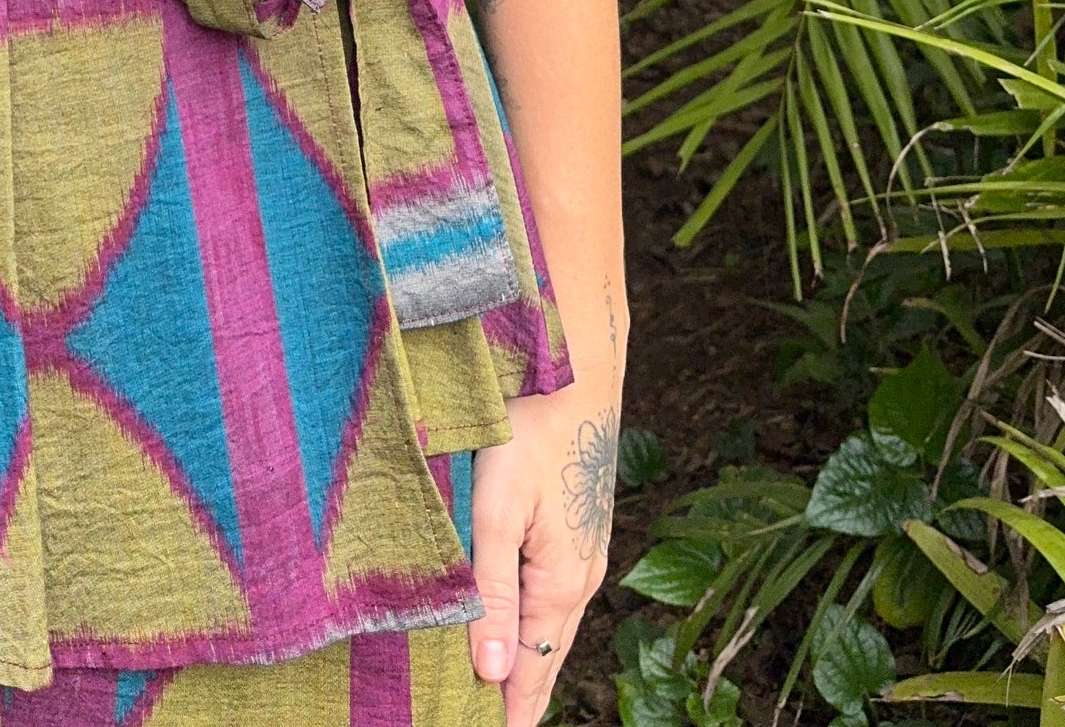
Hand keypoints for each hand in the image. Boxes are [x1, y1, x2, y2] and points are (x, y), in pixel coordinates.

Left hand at [468, 386, 617, 725]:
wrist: (574, 373)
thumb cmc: (531, 432)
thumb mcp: (498, 511)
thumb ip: (490, 592)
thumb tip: (488, 673)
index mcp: (562, 584)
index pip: (533, 672)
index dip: (506, 711)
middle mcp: (581, 578)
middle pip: (546, 657)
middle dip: (516, 696)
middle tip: (480, 723)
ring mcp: (583, 555)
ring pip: (550, 627)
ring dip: (524, 663)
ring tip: (493, 696)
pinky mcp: (576, 531)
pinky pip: (554, 597)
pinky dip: (534, 626)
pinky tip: (516, 630)